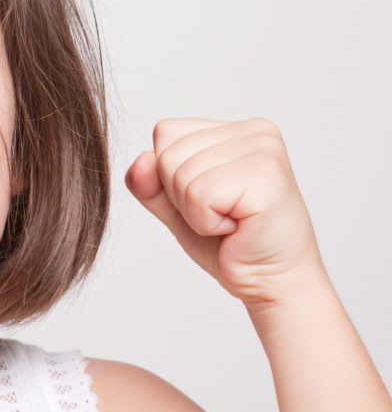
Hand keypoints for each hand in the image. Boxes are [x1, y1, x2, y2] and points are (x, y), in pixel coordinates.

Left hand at [125, 118, 326, 307]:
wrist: (271, 281)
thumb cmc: (229, 243)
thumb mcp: (175, 207)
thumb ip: (150, 183)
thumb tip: (140, 160)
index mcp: (235, 129)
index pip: (165, 132)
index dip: (170, 176)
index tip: (210, 199)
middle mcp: (254, 131)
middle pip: (168, 154)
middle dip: (181, 197)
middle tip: (222, 215)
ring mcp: (263, 150)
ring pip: (180, 175)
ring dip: (195, 213)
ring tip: (231, 221)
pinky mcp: (265, 177)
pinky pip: (199, 195)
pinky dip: (206, 222)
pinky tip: (238, 228)